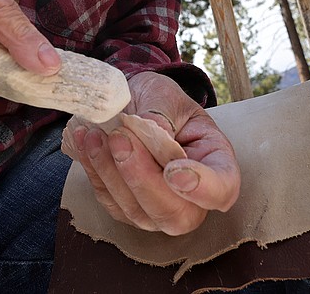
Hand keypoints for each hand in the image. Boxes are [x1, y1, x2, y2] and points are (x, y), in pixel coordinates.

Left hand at [63, 71, 239, 234]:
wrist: (133, 103)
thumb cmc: (159, 100)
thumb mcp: (166, 96)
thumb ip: (161, 115)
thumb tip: (151, 136)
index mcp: (215, 162)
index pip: (222, 190)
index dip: (202, 188)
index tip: (174, 169)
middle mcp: (192, 197)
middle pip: (176, 214)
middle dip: (143, 179)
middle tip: (120, 139)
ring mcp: (158, 209)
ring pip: (137, 212)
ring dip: (112, 174)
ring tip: (97, 135)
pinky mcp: (127, 209)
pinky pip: (110, 201)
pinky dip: (95, 172)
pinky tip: (87, 143)